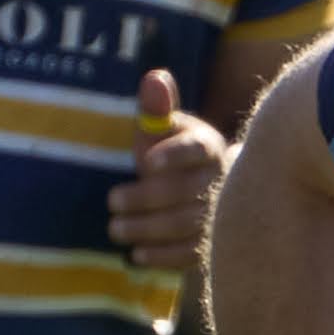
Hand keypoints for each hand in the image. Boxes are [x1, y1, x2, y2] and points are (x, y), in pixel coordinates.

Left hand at [107, 68, 233, 271]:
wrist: (198, 194)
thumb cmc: (169, 155)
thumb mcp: (160, 131)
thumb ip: (155, 109)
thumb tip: (154, 78)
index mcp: (208, 147)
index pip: (196, 149)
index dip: (174, 155)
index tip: (145, 162)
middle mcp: (221, 181)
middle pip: (186, 191)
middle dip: (146, 197)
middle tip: (112, 201)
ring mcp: (221, 216)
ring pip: (187, 225)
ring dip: (148, 228)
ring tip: (116, 228)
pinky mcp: (213, 245)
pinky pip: (191, 254)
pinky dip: (163, 256)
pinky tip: (137, 254)